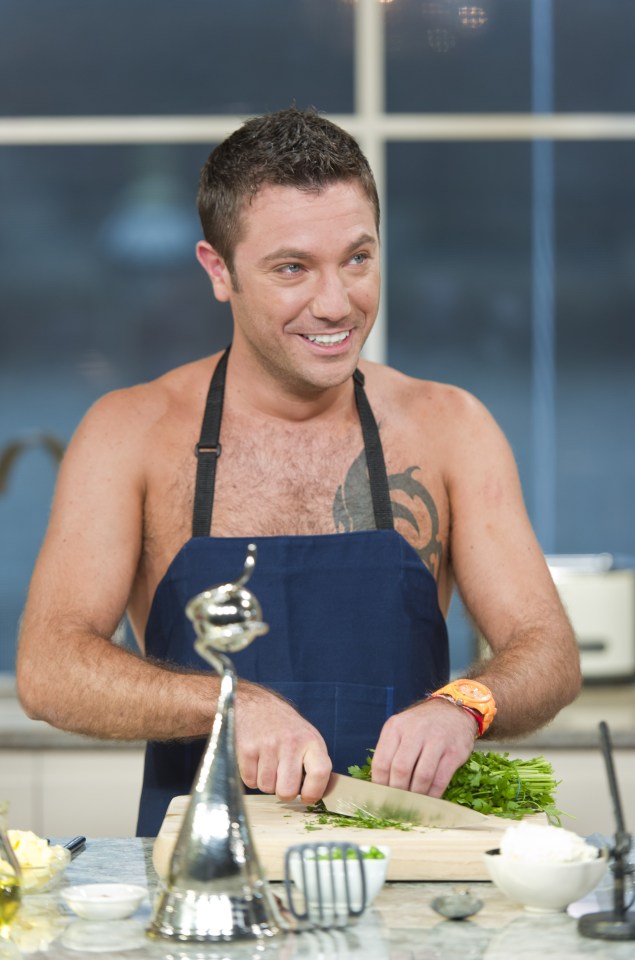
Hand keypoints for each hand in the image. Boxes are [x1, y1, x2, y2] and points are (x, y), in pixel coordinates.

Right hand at [235, 683, 331, 802]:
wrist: (255, 704)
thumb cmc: (284, 726)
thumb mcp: (306, 736)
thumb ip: (313, 762)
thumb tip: (317, 793)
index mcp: (310, 740)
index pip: (320, 772)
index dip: (314, 792)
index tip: (307, 797)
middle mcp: (290, 742)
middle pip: (288, 791)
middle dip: (283, 791)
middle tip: (282, 779)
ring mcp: (267, 745)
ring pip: (266, 788)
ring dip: (266, 781)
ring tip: (268, 763)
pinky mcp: (247, 749)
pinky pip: (249, 781)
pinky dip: (251, 776)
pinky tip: (256, 760)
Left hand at [370, 698, 476, 797]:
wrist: (454, 711)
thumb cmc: (422, 726)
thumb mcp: (401, 729)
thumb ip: (390, 752)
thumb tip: (379, 786)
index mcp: (395, 727)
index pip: (381, 762)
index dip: (379, 785)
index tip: (380, 799)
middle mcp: (415, 731)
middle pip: (400, 769)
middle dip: (397, 792)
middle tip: (396, 806)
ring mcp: (437, 740)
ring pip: (421, 776)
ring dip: (415, 796)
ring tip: (412, 805)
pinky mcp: (454, 752)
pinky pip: (440, 779)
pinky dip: (433, 795)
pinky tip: (428, 801)